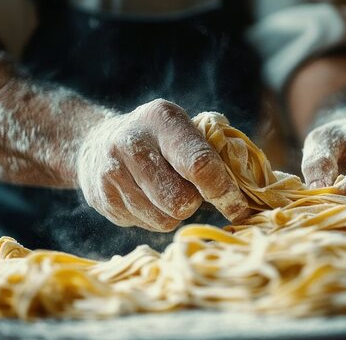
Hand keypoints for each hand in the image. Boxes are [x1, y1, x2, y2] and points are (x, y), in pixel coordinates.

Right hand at [76, 99, 248, 231]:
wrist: (96, 142)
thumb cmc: (159, 139)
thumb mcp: (183, 129)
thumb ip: (213, 151)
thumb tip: (249, 189)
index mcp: (162, 119)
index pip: (199, 164)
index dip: (223, 190)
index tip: (238, 208)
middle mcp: (131, 142)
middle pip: (180, 199)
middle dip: (194, 202)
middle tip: (191, 191)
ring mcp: (111, 172)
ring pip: (164, 219)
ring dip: (174, 212)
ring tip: (165, 191)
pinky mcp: (102, 199)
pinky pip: (145, 225)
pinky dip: (154, 216)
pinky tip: (145, 196)